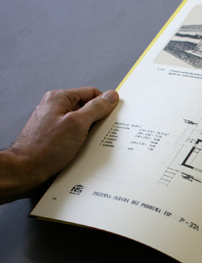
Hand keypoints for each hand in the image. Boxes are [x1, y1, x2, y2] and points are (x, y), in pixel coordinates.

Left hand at [0, 87, 118, 202]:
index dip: (104, 103)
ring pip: (82, 121)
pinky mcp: (55, 134)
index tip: (113, 115)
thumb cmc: (46, 147)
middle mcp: (55, 107)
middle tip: (103, 130)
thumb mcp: (78, 124)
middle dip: (98, 119)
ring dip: (90, 131)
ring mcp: (55, 121)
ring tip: (90, 141)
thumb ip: (96, 108)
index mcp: (59, 98)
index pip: (91, 93)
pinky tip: (84, 148)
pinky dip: (83, 139)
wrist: (27, 169)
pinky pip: (75, 132)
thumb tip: (111, 97)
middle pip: (87, 106)